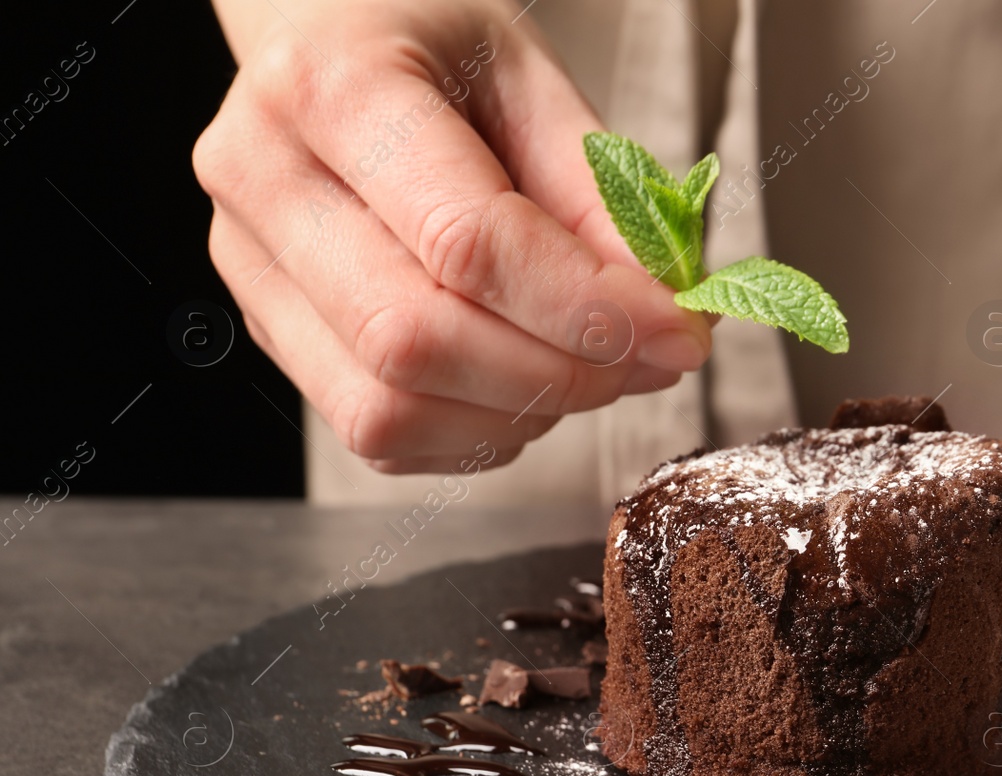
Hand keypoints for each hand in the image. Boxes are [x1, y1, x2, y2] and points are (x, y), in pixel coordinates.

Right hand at [194, 0, 712, 473]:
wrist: (327, 35)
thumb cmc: (432, 49)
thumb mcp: (534, 81)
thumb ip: (600, 198)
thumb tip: (667, 315)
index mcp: (329, 88)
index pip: (466, 242)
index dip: (586, 308)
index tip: (677, 329)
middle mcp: (264, 180)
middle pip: (415, 342)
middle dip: (559, 372)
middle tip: (646, 358)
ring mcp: (251, 268)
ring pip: (386, 411)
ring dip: (518, 415)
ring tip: (587, 370)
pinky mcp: (269, 331)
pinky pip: (377, 437)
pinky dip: (474, 435)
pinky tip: (522, 385)